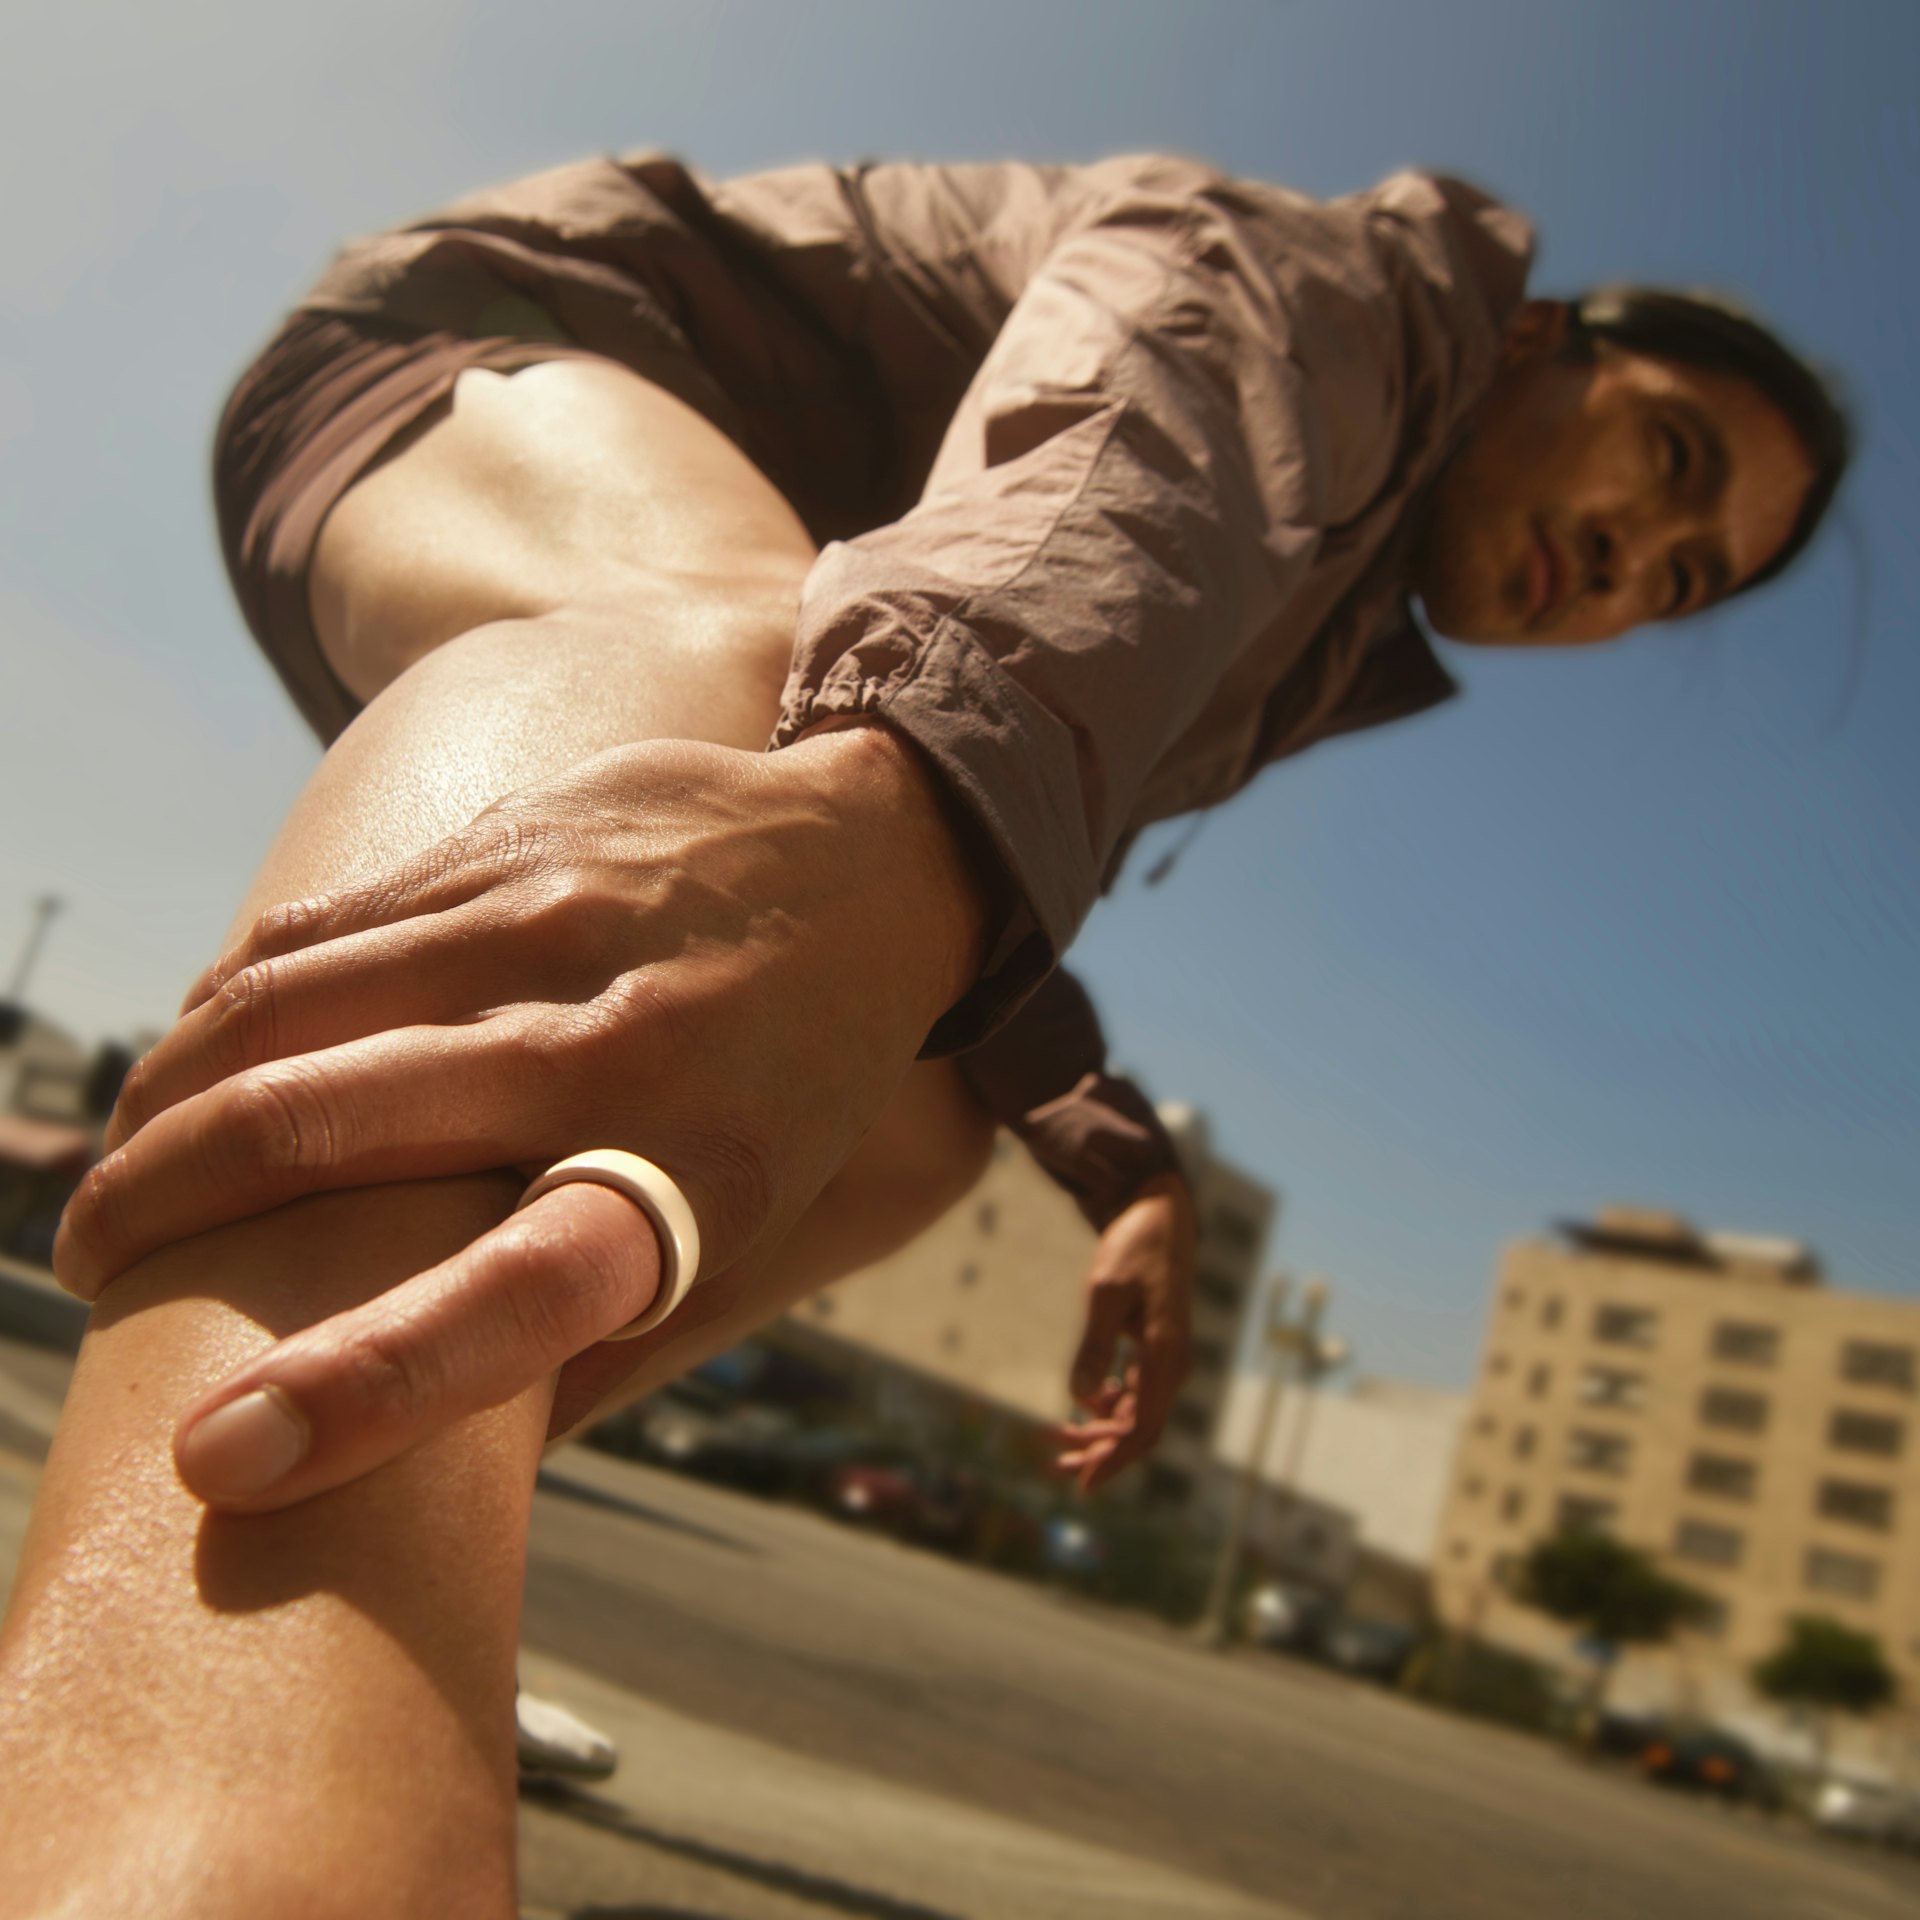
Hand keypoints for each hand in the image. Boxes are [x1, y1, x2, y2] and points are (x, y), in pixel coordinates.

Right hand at [55, 725, 984, 1508]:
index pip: (518, 1294)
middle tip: (92, 1274)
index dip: (365, 1390)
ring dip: (161, 1104)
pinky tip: (188, 1058)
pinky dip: (227, 1002)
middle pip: (329, 1123)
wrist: (875, 860)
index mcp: (692, 1171)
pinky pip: (321, 928)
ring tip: (120, 1174)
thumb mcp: (763, 1222)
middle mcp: (613, 1040)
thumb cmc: (807, 1078)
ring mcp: (551, 921)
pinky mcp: (509, 842)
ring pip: (284, 1008)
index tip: (220, 1461)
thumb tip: (478, 1485)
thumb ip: (621, 1338)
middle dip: (160, 1210)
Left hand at [1050, 1171, 1195, 1491]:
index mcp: (1165, 1355)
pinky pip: (1135, 1393)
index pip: (1144, 1428)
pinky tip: (1079, 1409)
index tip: (1083, 1484)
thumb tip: (1080, 1400)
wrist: (1157, 1215)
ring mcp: (1166, 1358)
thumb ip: (1094, 1346)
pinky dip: (1107, 1407)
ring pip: (1136, 1414)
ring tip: (1056, 1440)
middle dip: (1099, 1451)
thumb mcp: (1105, 1292)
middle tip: (1055, 1461)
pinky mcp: (1156, 1348)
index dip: (1114, 1461)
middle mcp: (1172, 1363)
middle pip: (1139, 1429)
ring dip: (1099, 1431)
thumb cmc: (1132, 1249)